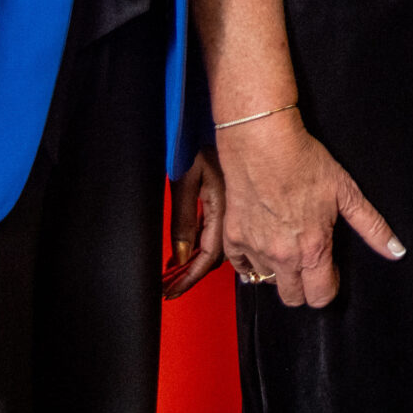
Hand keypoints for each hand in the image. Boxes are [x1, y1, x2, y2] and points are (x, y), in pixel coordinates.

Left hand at [163, 149, 226, 298]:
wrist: (235, 121)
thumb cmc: (205, 142)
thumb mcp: (187, 181)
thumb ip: (183, 220)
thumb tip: (180, 255)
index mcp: (224, 209)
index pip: (206, 256)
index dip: (189, 276)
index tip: (173, 291)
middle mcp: (236, 213)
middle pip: (217, 255)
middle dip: (193, 272)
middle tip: (172, 286)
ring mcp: (241, 207)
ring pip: (225, 245)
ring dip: (201, 259)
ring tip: (181, 270)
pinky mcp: (240, 201)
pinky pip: (227, 231)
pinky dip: (209, 243)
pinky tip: (196, 246)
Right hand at [217, 111, 403, 307]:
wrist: (262, 145)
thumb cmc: (304, 164)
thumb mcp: (347, 193)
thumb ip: (372, 227)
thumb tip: (396, 251)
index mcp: (312, 249)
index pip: (321, 296)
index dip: (330, 287)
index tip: (331, 271)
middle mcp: (282, 256)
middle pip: (292, 298)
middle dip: (304, 287)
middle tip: (309, 262)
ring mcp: (254, 250)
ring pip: (267, 281)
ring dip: (279, 271)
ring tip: (288, 243)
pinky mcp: (233, 240)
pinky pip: (241, 266)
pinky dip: (251, 260)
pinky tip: (264, 240)